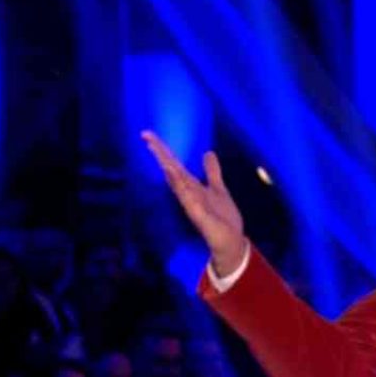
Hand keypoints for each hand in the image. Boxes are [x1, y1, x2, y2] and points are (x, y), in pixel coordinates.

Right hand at [141, 130, 246, 275]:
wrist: (230, 241)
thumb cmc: (222, 218)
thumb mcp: (218, 189)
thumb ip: (212, 172)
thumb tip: (208, 153)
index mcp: (192, 186)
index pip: (175, 164)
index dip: (163, 149)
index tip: (149, 134)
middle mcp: (188, 193)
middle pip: (171, 169)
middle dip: (160, 152)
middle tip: (145, 134)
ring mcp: (191, 203)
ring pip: (176, 181)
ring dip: (168, 166)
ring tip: (155, 148)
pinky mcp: (198, 214)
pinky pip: (187, 198)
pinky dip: (179, 186)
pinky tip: (172, 174)